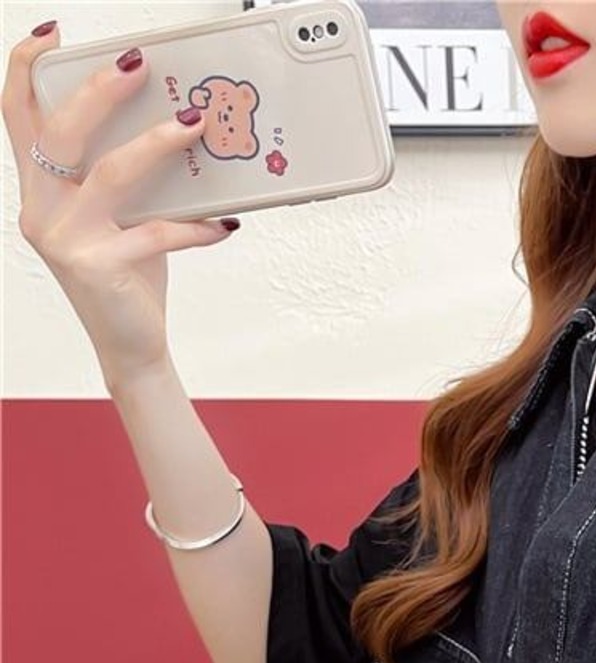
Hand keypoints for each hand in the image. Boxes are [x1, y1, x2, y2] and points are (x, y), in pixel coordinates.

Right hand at [3, 22, 238, 386]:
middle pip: (60, 133)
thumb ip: (127, 178)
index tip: (52, 34)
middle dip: (99, 92)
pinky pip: (155, 233)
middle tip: (138, 66)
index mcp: (38, 190)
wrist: (130, 344)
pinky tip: (223, 224)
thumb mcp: (121, 218)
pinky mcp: (97, 267)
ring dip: (155, 145)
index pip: (17, 116)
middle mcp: (40, 211)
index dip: (26, 69)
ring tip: (194, 126)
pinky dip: (194, 227)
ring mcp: (64, 239)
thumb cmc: (128, 275)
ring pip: (108, 174)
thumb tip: (177, 127)